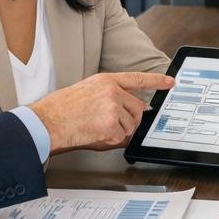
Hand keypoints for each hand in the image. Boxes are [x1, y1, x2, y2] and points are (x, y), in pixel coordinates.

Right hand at [29, 71, 173, 152]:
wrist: (48, 120)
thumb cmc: (61, 108)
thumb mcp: (87, 90)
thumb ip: (109, 93)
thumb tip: (127, 105)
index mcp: (106, 80)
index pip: (138, 78)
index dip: (157, 81)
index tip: (170, 82)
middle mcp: (112, 91)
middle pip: (138, 108)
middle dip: (131, 119)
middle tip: (113, 124)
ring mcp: (112, 107)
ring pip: (130, 125)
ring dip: (118, 131)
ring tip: (97, 126)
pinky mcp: (110, 123)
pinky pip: (120, 137)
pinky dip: (109, 139)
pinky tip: (94, 132)